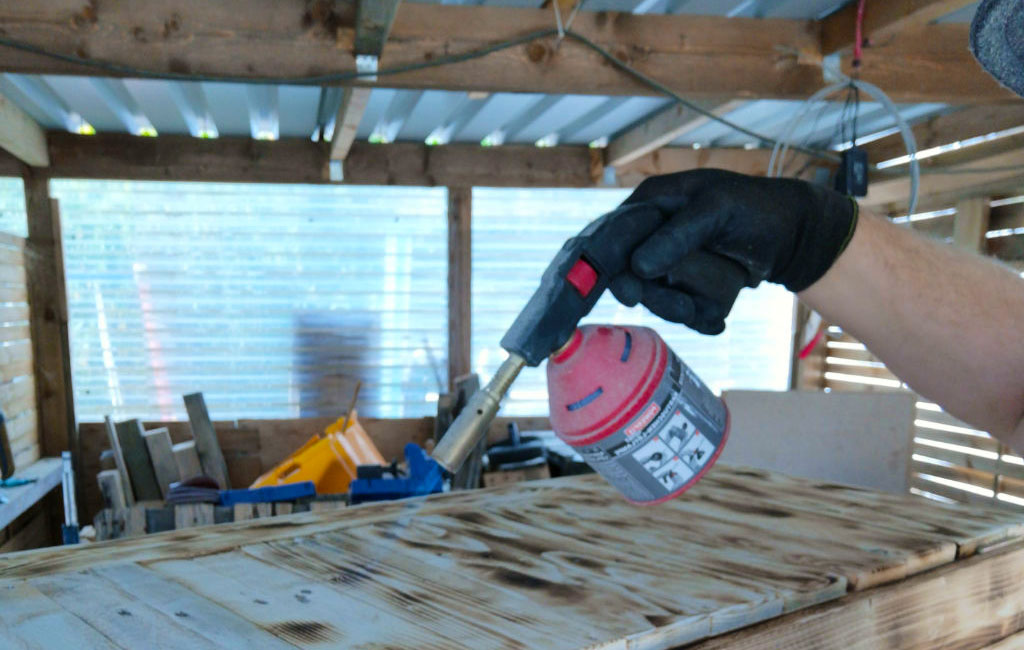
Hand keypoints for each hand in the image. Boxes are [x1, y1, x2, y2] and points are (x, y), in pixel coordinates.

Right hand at [609, 169, 857, 333]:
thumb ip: (676, 235)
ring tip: (717, 304)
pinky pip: (681, 308)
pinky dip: (701, 315)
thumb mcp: (717, 210)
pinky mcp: (687, 284)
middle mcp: (653, 234)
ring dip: (684, 307)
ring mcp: (670, 261)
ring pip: (657, 298)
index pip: (611, 238)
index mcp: (651, 204)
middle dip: (660, 296)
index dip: (609, 268)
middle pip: (631, 277)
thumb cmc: (758, 209)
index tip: (628, 294)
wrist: (796, 235)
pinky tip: (719, 316)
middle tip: (685, 308)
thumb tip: (638, 266)